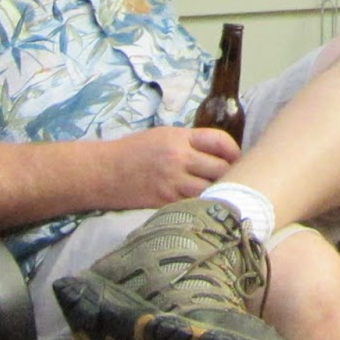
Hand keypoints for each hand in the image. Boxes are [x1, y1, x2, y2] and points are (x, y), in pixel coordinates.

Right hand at [100, 126, 240, 209]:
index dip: (233, 150)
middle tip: (234, 178)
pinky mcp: (164, 202)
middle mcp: (178, 159)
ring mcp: (172, 183)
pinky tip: (206, 203)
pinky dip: (203, 204)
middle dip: (231, 173)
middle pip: (220, 168)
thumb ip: (190, 142)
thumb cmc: (133, 151)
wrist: (103, 172)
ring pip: (210, 189)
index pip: (219, 141)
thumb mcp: (163, 135)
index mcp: (179, 138)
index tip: (237, 157)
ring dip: (219, 191)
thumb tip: (219, 152)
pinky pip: (193, 204)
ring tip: (223, 192)